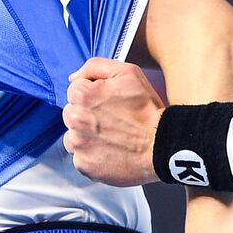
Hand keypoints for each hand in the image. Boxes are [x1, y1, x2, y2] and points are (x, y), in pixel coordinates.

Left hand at [62, 58, 163, 185]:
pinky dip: (92, 155)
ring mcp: (78, 144)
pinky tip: (109, 150)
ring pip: (73, 136)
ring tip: (110, 137)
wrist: (161, 145)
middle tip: (111, 120)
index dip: (93, 94)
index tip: (108, 103)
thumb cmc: (146, 109)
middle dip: (86, 115)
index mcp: (82, 95)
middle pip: (71, 113)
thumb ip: (95, 66)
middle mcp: (75, 119)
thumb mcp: (127, 73)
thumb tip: (74, 77)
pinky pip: (80, 157)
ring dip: (86, 136)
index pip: (75, 90)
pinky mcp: (83, 165)